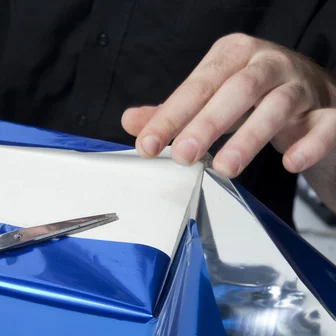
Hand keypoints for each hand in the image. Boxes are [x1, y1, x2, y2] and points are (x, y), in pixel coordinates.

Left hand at [121, 33, 335, 177]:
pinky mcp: (330, 110)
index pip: (197, 86)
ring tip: (226, 167)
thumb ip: (174, 111)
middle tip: (182, 155)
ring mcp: (302, 85)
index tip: (147, 145)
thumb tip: (131, 122)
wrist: (316, 97)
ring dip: (251, 137)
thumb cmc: (255, 97)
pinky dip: (310, 143)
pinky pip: (326, 124)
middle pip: (238, 89)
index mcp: (234, 56)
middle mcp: (268, 63)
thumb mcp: (212, 98)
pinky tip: (290, 163)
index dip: (170, 117)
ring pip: (278, 105)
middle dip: (207, 123)